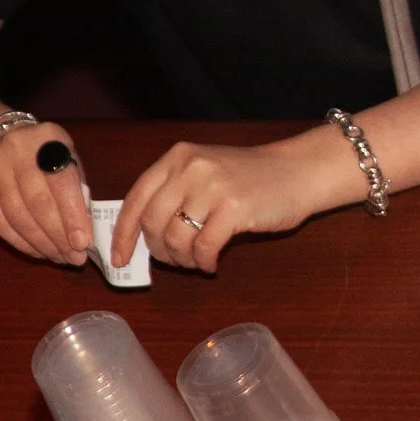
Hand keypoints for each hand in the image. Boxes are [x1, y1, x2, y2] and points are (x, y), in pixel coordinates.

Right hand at [0, 121, 92, 264]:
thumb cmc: (43, 155)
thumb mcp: (66, 157)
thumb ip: (77, 187)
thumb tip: (85, 231)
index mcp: (48, 138)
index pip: (62, 181)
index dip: (73, 215)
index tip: (83, 243)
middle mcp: (16, 150)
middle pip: (38, 202)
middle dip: (58, 236)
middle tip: (74, 258)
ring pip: (17, 216)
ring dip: (41, 244)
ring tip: (59, 258)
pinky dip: (20, 242)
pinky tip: (37, 252)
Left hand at [115, 138, 339, 273]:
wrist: (300, 172)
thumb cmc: (252, 178)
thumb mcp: (206, 172)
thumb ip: (174, 193)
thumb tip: (140, 237)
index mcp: (178, 157)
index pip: (136, 200)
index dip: (123, 234)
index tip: (120, 258)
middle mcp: (191, 168)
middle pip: (152, 223)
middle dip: (158, 250)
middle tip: (174, 260)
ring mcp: (213, 187)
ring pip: (176, 239)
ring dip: (182, 260)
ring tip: (196, 261)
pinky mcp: (234, 208)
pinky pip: (203, 248)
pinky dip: (203, 262)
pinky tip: (212, 263)